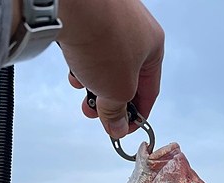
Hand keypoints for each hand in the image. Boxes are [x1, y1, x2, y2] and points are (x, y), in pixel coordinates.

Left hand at [57, 0, 163, 137]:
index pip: (150, 91)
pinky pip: (89, 48)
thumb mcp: (117, 90)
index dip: (137, 116)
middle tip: (100, 115)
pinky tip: (75, 70)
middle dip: (111, 101)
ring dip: (95, 84)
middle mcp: (136, 29)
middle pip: (126, 77)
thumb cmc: (102, 35)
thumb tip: (117, 126)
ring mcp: (112, 20)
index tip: (124, 128)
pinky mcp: (88, 16)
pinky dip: (83, 63)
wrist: (70, 1)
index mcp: (154, 45)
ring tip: (84, 93)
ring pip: (106, 64)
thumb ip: (117, 112)